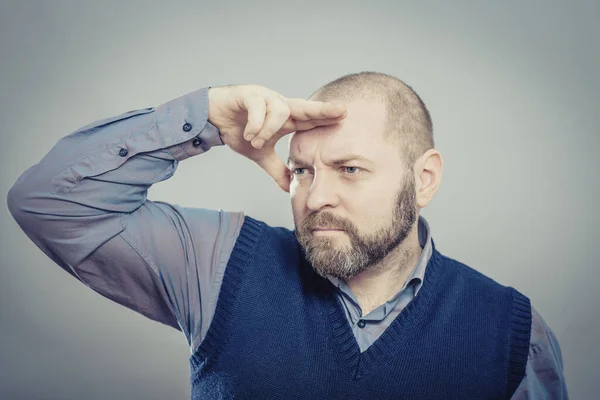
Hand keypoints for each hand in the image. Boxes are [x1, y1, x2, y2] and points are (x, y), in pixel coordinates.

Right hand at [208, 84, 346, 191]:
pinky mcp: (248, 94)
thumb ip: (276, 169)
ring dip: (269, 130)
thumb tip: (289, 187)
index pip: (310, 118)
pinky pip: (258, 107)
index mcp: (285, 118)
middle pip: (305, 106)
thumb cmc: (238, 130)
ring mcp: (264, 97)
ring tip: (256, 141)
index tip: (345, 118)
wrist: (213, 118)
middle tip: (341, 111)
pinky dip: (256, 124)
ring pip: (279, 111)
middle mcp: (278, 104)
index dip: (326, 118)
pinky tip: (249, 134)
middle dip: (322, 110)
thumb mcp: (260, 154)